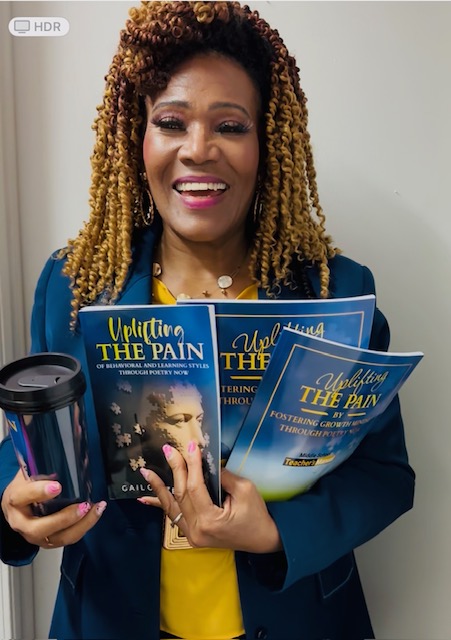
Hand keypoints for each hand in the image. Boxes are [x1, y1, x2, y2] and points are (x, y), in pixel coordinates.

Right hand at [1, 470, 106, 548]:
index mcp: (15, 501)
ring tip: (96, 509)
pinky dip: (84, 526)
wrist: (16, 507)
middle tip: (83, 505)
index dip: (39, 492)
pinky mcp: (48, 542)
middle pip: (39, 528)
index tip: (57, 486)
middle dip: (64, 518)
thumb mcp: (27, 475)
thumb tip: (64, 458)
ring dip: (81, 525)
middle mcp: (22, 523)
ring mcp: (35, 536)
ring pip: (58, 538)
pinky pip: (68, 538)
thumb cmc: (24, 488)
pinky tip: (96, 513)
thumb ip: (40, 469)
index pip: (22, 497)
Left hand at [138, 442, 281, 553]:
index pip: (195, 487)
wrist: (262, 540)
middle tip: (167, 449)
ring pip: (171, 507)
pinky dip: (160, 505)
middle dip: (175, 469)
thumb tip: (205, 462)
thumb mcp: (245, 490)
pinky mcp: (192, 534)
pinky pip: (174, 517)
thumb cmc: (257, 514)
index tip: (190, 445)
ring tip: (146, 472)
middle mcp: (196, 530)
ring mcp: (192, 535)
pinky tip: (144, 498)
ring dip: (158, 487)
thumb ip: (222, 476)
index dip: (192, 464)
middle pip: (181, 494)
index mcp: (210, 520)